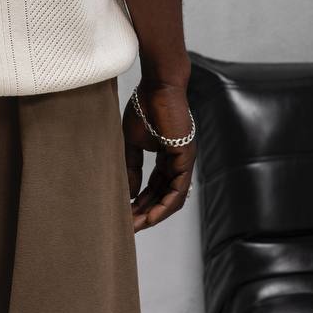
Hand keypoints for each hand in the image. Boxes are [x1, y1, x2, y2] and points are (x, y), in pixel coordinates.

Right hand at [123, 80, 195, 230]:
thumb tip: (130, 192)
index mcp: (166, 156)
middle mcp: (177, 162)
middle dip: (146, 212)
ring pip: (172, 197)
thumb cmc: (145, 106)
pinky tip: (151, 216)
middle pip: (163, 195)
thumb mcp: (132, 141)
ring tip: (137, 226)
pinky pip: (178, 189)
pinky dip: (165, 205)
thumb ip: (132, 166)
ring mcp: (184, 161)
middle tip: (128, 226)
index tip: (126, 213)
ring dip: (155, 214)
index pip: (155, 186)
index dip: (141, 201)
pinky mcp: (186, 158)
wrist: (158, 85)